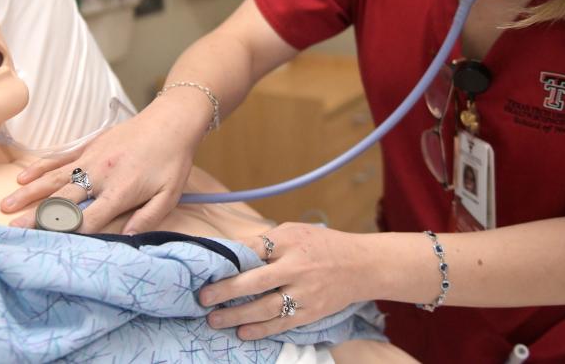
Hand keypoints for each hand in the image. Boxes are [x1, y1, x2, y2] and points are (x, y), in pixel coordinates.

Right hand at [0, 99, 201, 233]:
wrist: (171, 121)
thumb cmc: (172, 161)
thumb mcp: (169, 195)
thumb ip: (147, 219)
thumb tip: (127, 241)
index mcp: (120, 191)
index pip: (89, 219)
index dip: (68, 234)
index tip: (47, 247)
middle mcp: (100, 175)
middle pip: (63, 201)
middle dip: (36, 218)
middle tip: (12, 231)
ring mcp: (91, 158)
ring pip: (54, 178)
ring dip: (29, 192)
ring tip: (6, 206)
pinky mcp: (89, 145)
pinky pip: (60, 158)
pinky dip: (40, 168)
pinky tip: (22, 177)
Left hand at [199, 222, 365, 338]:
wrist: (361, 266)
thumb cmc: (321, 245)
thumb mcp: (295, 231)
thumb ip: (267, 242)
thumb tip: (233, 252)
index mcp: (291, 242)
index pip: (255, 249)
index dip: (230, 258)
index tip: (207, 267)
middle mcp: (297, 268)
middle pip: (256, 280)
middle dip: (227, 290)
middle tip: (203, 298)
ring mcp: (305, 293)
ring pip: (266, 308)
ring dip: (238, 315)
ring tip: (214, 320)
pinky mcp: (311, 313)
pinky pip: (282, 324)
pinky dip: (261, 330)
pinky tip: (242, 332)